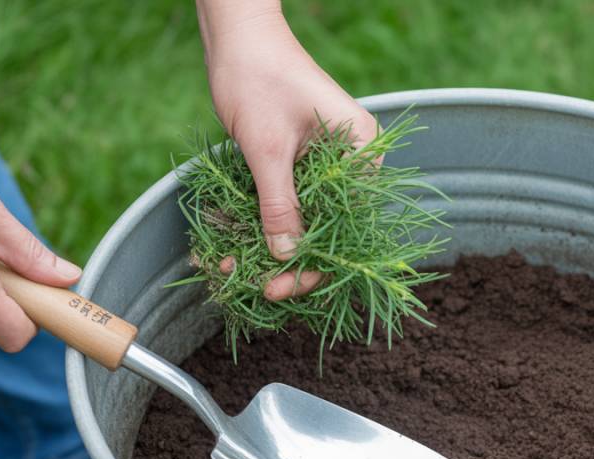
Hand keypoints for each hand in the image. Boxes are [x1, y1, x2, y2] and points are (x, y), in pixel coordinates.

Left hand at [197, 3, 377, 299]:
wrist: (235, 34)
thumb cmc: (257, 77)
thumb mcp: (267, 148)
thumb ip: (279, 205)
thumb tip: (286, 259)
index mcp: (362, 154)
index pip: (350, 228)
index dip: (317, 265)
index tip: (280, 288)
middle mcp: (353, 163)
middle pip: (328, 231)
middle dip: (289, 263)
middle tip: (257, 288)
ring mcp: (327, 165)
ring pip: (304, 223)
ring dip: (269, 249)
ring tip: (231, 267)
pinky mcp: (301, 165)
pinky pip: (287, 205)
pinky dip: (261, 225)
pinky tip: (232, 247)